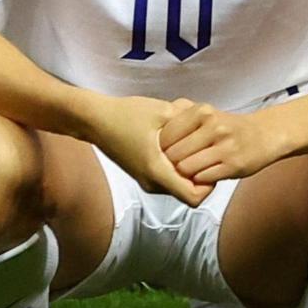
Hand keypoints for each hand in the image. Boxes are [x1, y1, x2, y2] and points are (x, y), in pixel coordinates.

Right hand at [83, 93, 208, 204]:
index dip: (209, 183)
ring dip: (190, 169)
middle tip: (207, 150)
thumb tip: (212, 119)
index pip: (194, 197)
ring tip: (194, 144)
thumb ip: (189, 119)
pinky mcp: (144, 175)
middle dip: (202, 174)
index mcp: (157, 171)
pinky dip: (179, 166)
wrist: (95, 120)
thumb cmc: (127, 114)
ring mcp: (147, 181)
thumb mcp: (162, 111)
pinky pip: (170, 178)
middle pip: (190, 191)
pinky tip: (180, 144)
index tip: (211, 160)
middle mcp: (153, 183)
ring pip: (180, 185)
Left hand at [161, 99, 292, 188]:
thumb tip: (153, 127)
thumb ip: (182, 115)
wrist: (264, 135)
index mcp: (204, 112)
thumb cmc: (229, 127)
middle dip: (171, 163)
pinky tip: (203, 175)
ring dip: (184, 174)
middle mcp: (214, 127)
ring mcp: (225, 146)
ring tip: (188, 171)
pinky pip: (203, 179)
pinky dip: (199, 180)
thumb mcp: (206, 113)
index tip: (166, 152)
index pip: (166, 135)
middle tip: (175, 165)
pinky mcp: (233, 165)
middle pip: (173, 155)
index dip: (161, 148)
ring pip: (186, 168)